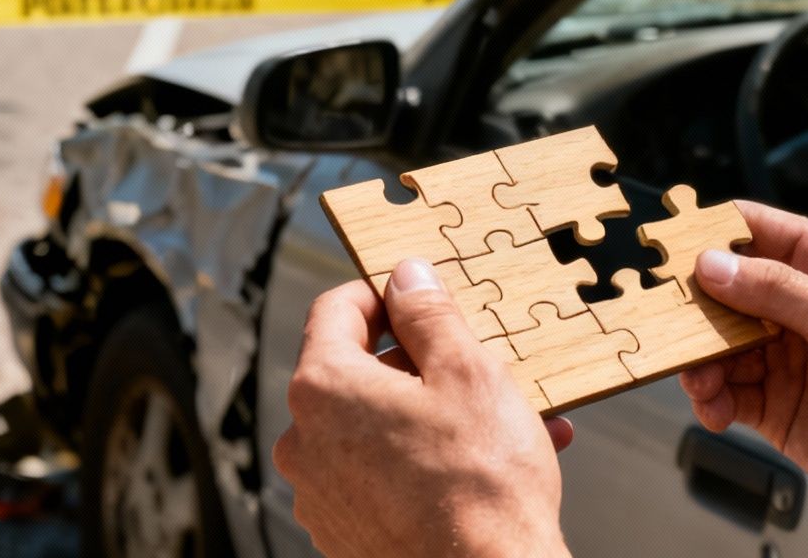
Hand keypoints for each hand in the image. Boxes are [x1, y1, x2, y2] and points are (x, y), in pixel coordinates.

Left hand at [275, 259, 572, 557]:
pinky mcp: (343, 532)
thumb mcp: (467, 371)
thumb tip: (406, 275)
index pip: (335, 309)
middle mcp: (305, 441)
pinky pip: (380, 475)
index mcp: (324, 387)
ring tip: (502, 422)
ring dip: (433, 415)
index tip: (422, 298)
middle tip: (479, 366)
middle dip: (421, 365)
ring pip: (377, 426)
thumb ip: (429, 314)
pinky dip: (424, 460)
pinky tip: (483, 465)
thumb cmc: (480, 479)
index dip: (384, 293)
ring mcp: (320, 494)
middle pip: (358, 372)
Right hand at [679, 202, 807, 552]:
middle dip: (697, 304)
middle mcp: (802, 305)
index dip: (715, 235)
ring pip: (719, 343)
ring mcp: (785, 354)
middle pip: (726, 288)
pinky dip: (712, 398)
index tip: (675, 248)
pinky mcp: (775, 402)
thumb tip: (716, 265)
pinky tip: (715, 407)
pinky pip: (727, 391)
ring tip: (700, 377)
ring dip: (701, 358)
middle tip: (672, 320)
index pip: (759, 231)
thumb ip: (777, 290)